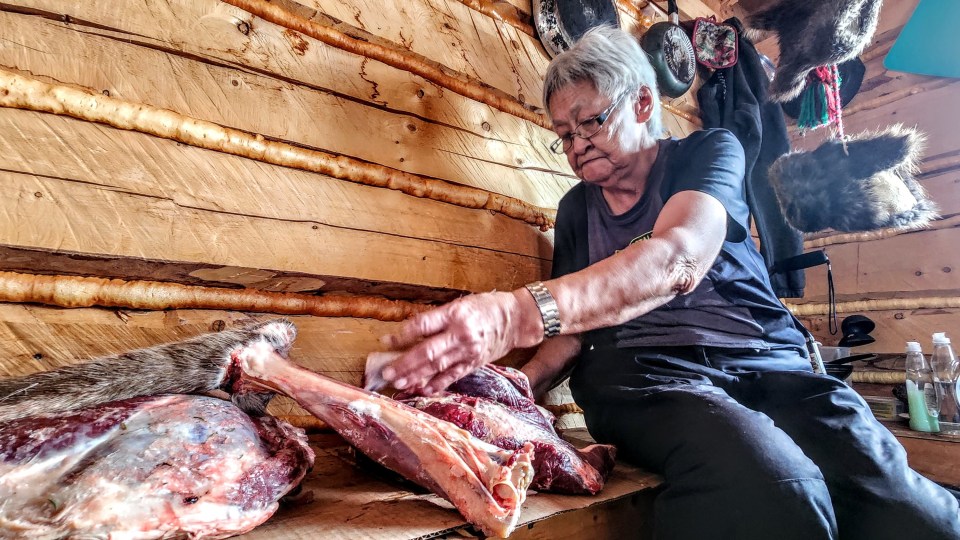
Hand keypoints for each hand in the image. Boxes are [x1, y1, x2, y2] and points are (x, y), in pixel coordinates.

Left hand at [379, 291, 535, 394]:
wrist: (516, 319)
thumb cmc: (486, 307)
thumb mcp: (460, 304)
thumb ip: (437, 318)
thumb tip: (410, 332)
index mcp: (455, 314)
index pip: (423, 325)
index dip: (402, 335)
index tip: (386, 341)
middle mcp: (461, 334)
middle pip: (428, 351)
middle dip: (405, 363)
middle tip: (387, 372)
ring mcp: (468, 351)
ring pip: (437, 367)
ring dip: (416, 376)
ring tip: (398, 383)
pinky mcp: (474, 363)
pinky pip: (453, 376)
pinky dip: (437, 383)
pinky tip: (423, 389)